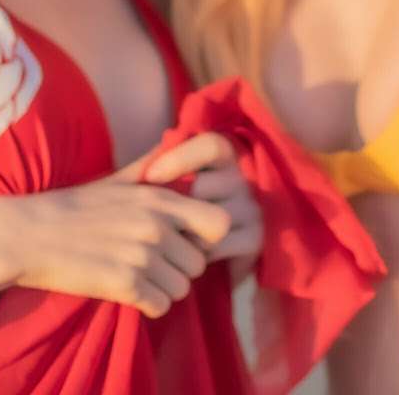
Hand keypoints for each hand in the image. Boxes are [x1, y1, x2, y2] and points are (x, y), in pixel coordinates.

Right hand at [0, 158, 231, 318]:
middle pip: (199, 264)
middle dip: (179, 269)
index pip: (219, 224)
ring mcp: (141, 255)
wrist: (25, 234)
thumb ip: (151, 165)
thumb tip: (174, 139)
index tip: (183, 242)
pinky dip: (147, 305)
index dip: (206, 238)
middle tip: (151, 265)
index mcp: (158, 198)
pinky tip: (127, 293)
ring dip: (162, 289)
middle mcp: (156, 225)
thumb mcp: (117, 179)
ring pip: (182, 289)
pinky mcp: (124, 284)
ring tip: (137, 278)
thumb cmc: (72, 207)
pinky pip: (160, 306)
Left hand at [140, 132, 262, 275]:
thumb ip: (155, 166)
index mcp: (228, 154)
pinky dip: (197, 252)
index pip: (211, 145)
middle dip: (175, 205)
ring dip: (183, 233)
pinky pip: (216, 246)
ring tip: (170, 237)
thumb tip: (142, 170)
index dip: (179, 158)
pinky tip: (188, 252)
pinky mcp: (256, 239)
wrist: (219, 248)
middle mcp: (246, 177)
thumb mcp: (170, 180)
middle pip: (201, 187)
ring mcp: (253, 208)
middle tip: (154, 216)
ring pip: (207, 219)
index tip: (151, 177)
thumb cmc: (181, 205)